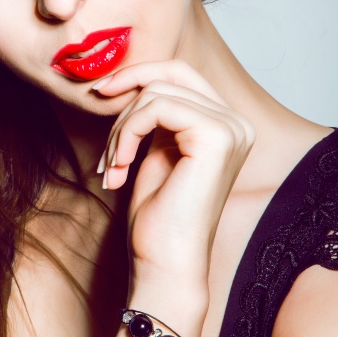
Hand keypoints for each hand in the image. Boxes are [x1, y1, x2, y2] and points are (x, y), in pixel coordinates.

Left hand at [95, 60, 254, 285]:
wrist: (164, 263)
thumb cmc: (157, 219)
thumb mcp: (154, 152)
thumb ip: (154, 115)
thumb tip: (131, 78)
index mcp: (226, 125)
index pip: (180, 73)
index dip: (137, 76)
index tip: (101, 94)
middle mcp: (237, 123)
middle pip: (171, 74)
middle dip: (126, 102)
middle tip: (106, 145)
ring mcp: (231, 129)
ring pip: (157, 92)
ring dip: (121, 129)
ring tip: (113, 167)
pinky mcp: (217, 137)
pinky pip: (156, 107)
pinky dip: (127, 134)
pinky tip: (121, 168)